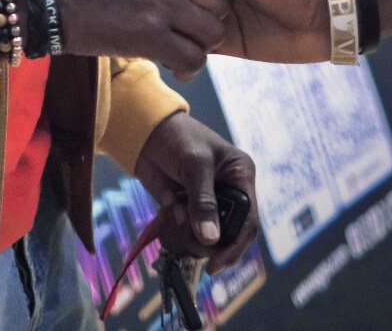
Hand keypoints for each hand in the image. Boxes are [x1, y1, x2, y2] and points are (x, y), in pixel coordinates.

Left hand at [135, 111, 258, 273]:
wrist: (144, 130)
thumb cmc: (178, 136)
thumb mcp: (195, 163)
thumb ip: (203, 200)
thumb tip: (210, 238)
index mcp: (240, 177)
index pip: (248, 220)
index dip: (236, 245)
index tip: (217, 262)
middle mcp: (228, 193)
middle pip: (228, 235)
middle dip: (208, 242)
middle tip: (190, 240)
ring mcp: (206, 203)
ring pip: (205, 238)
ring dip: (189, 234)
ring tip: (176, 213)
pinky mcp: (186, 208)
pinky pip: (185, 231)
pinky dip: (175, 226)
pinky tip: (168, 208)